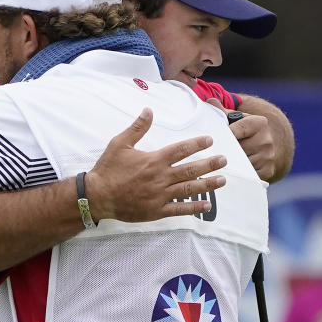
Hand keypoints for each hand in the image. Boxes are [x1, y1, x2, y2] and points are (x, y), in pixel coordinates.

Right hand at [84, 107, 226, 221]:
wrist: (98, 196)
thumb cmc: (108, 169)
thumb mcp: (119, 144)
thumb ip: (137, 128)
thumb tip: (148, 110)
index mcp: (154, 160)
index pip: (181, 150)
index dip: (196, 144)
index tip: (209, 141)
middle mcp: (161, 177)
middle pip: (191, 169)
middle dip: (209, 164)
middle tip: (224, 160)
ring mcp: (160, 195)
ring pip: (189, 189)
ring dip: (207, 184)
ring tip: (222, 180)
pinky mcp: (156, 210)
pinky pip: (179, 209)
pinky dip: (194, 208)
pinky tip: (207, 205)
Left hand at [218, 100, 276, 181]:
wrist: (267, 143)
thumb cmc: (244, 130)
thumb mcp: (235, 119)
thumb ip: (222, 112)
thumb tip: (209, 102)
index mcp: (259, 123)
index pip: (238, 129)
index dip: (225, 135)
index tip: (213, 139)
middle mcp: (267, 139)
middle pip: (239, 149)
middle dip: (225, 151)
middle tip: (212, 153)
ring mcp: (268, 156)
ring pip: (241, 163)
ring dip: (231, 164)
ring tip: (220, 162)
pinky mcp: (268, 170)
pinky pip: (247, 175)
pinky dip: (239, 174)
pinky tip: (232, 170)